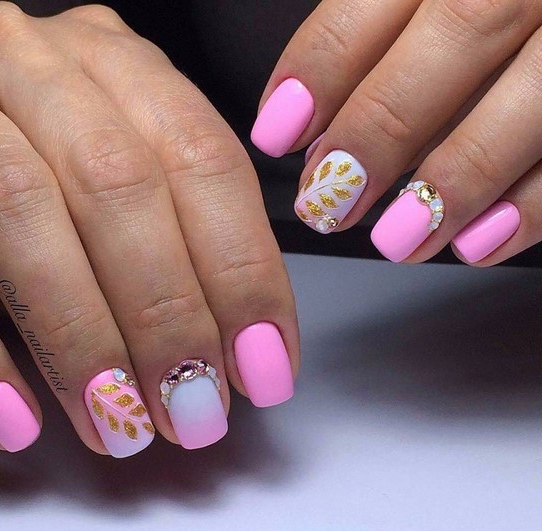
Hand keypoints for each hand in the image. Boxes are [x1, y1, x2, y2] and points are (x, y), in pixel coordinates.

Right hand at [0, 2, 297, 455]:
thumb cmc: (61, 163)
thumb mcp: (136, 181)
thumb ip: (190, 242)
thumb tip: (248, 352)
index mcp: (124, 67)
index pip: (207, 162)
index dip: (244, 274)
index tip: (264, 367)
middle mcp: (40, 65)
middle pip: (121, 186)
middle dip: (166, 317)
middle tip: (193, 410)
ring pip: (21, 211)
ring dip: (79, 340)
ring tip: (119, 426)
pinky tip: (15, 419)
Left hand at [253, 0, 541, 265]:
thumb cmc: (485, 5)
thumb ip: (381, 34)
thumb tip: (315, 121)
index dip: (320, 68)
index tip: (277, 132)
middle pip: (457, 35)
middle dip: (380, 132)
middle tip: (328, 203)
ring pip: (532, 94)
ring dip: (455, 181)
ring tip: (398, 240)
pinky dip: (531, 205)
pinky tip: (477, 244)